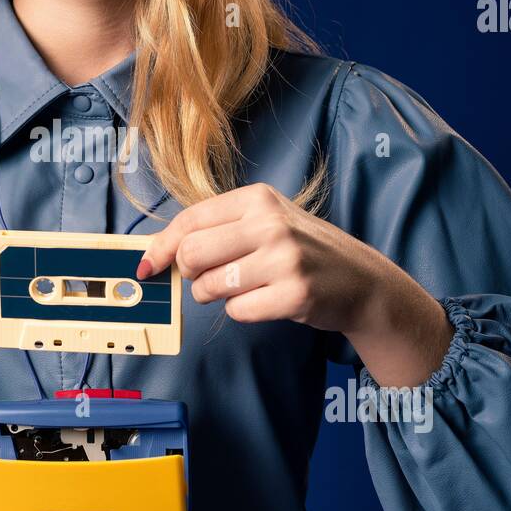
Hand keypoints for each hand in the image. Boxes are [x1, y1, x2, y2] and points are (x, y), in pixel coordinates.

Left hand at [137, 182, 453, 384]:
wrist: (362, 281)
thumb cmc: (303, 251)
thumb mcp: (266, 222)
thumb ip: (219, 229)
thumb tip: (160, 252)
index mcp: (258, 199)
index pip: (189, 220)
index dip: (161, 247)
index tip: (148, 266)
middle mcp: (270, 223)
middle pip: (191, 254)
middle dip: (191, 274)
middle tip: (208, 279)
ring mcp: (284, 259)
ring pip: (210, 286)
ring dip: (214, 295)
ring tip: (242, 289)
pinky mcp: (293, 294)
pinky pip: (237, 311)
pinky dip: (242, 311)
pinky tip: (265, 301)